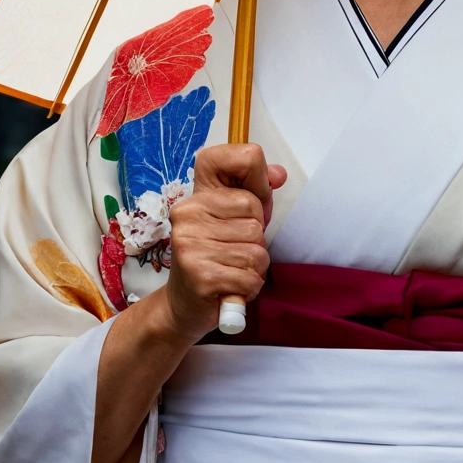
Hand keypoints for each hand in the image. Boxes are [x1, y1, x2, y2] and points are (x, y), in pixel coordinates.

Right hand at [163, 143, 286, 343]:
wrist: (183, 304)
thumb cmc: (215, 257)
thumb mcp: (236, 219)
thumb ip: (256, 193)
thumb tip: (279, 174)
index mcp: (198, 193)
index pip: (244, 158)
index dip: (259, 178)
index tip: (252, 200)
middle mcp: (188, 212)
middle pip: (256, 216)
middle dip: (256, 240)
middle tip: (233, 252)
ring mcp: (190, 243)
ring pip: (257, 249)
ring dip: (254, 267)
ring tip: (231, 270)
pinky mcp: (199, 275)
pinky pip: (250, 276)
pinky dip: (249, 286)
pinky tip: (230, 286)